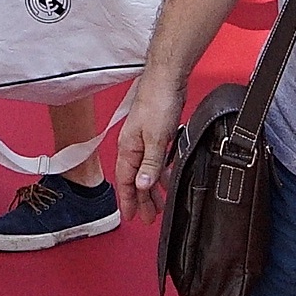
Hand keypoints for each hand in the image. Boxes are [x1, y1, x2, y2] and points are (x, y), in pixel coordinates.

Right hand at [116, 66, 189, 213]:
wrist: (167, 78)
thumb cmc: (157, 102)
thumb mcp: (155, 139)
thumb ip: (149, 164)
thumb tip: (141, 186)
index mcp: (128, 148)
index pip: (126, 181)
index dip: (128, 201)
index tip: (132, 217)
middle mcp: (133, 146)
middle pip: (136, 179)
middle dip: (142, 200)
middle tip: (150, 217)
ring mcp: (145, 140)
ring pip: (147, 170)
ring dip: (153, 188)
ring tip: (161, 204)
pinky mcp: (157, 134)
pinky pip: (157, 160)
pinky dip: (161, 172)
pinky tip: (168, 178)